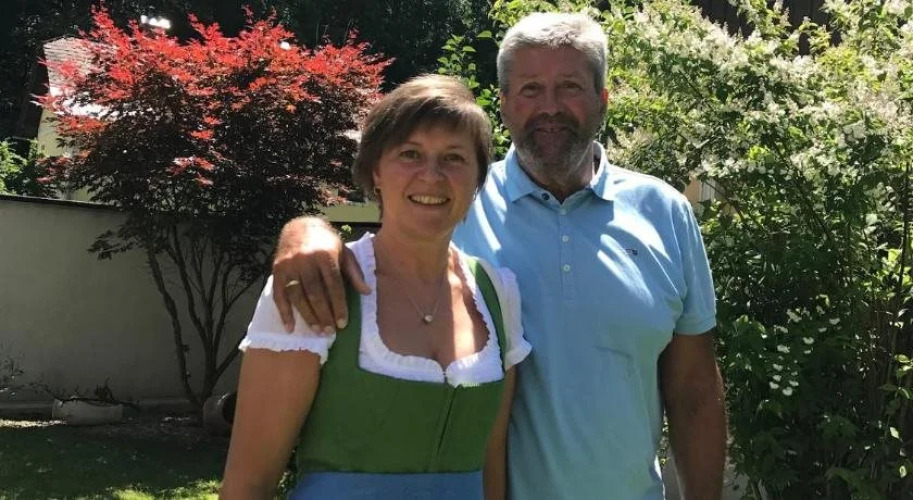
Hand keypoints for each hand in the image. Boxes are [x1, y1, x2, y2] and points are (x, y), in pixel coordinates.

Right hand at [271, 217, 369, 333]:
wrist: (299, 227)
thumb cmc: (327, 242)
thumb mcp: (345, 252)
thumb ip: (354, 272)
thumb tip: (367, 292)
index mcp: (325, 255)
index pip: (333, 285)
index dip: (338, 306)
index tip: (343, 323)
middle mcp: (305, 260)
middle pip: (315, 293)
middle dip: (323, 315)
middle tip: (330, 332)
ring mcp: (289, 266)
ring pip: (297, 296)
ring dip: (307, 316)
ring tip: (317, 331)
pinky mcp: (276, 271)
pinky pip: (279, 295)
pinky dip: (284, 313)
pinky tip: (290, 328)